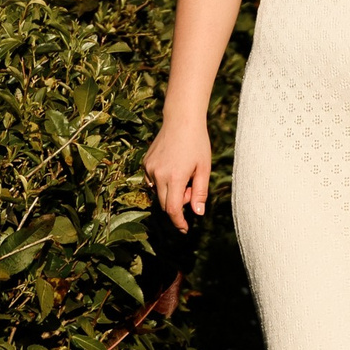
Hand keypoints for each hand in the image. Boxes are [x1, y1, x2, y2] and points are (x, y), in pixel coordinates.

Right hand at [142, 117, 210, 232]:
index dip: (179, 222)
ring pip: (157, 193)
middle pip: (164, 204)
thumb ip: (200, 192)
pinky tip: (173, 167)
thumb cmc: (197, 143)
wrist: (181, 119)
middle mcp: (158, 174)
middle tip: (191, 187)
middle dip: (177, 204)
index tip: (185, 229)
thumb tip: (197, 213)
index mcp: (174, 177)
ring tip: (183, 174)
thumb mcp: (204, 168)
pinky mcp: (145, 163)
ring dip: (169, 192)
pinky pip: (152, 181)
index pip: (172, 210)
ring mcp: (149, 168)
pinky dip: (162, 182)